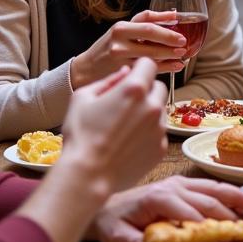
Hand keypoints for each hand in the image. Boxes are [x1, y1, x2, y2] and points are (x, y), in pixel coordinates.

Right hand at [61, 59, 167, 195]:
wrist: (87, 176)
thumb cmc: (80, 136)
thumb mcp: (82, 98)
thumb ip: (107, 80)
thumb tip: (125, 72)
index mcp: (134, 89)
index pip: (149, 64)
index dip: (139, 69)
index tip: (131, 77)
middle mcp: (152, 106)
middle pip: (159, 87)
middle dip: (146, 91)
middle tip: (127, 104)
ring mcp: (160, 129)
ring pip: (160, 111)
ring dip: (148, 113)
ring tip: (126, 127)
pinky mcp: (162, 148)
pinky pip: (159, 133)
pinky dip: (149, 134)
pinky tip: (130, 143)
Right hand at [70, 10, 185, 87]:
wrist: (86, 71)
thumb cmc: (108, 49)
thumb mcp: (120, 32)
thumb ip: (141, 25)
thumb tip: (173, 15)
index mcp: (120, 27)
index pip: (146, 19)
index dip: (164, 19)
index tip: (179, 21)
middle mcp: (119, 40)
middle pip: (151, 35)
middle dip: (170, 39)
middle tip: (183, 42)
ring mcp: (121, 57)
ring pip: (151, 53)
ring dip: (170, 55)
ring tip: (183, 56)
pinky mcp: (124, 73)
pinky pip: (149, 69)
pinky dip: (165, 68)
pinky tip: (175, 67)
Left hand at [89, 177, 242, 241]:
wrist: (104, 206)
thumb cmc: (111, 222)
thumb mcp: (117, 237)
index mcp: (158, 198)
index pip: (189, 211)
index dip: (208, 223)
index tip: (226, 232)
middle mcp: (170, 186)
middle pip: (205, 197)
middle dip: (228, 208)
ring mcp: (176, 183)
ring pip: (210, 187)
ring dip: (232, 195)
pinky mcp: (179, 184)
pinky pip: (206, 186)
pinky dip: (224, 191)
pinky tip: (238, 197)